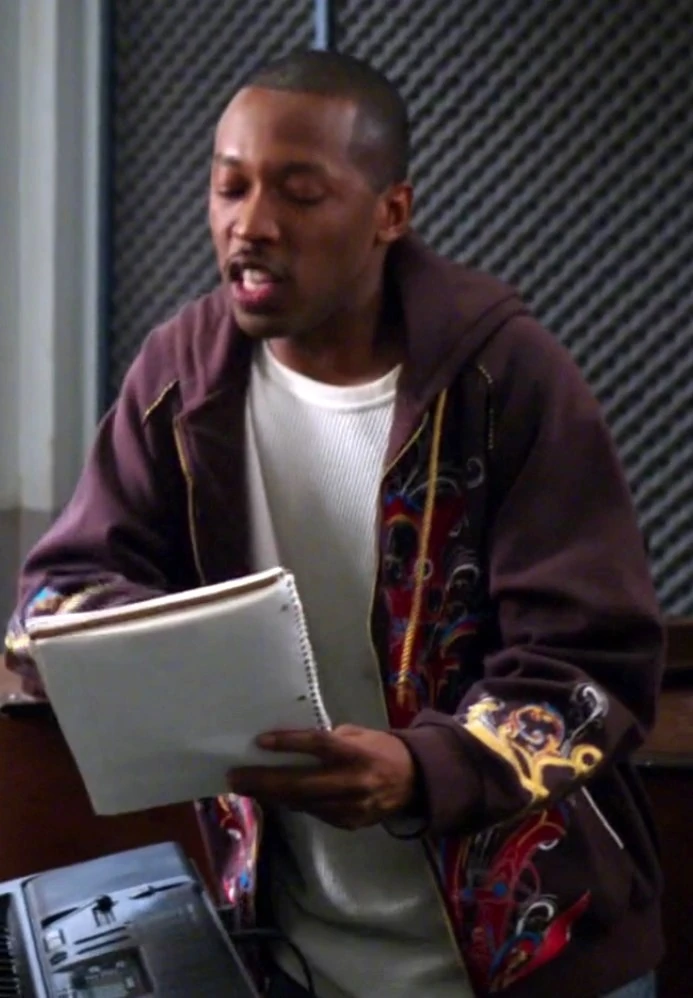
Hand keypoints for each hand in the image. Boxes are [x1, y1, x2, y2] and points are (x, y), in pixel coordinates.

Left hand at [228, 725, 416, 829]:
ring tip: (246, 786)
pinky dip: (292, 804)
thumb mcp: (358, 734)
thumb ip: (329, 739)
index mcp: (356, 753)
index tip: (259, 741)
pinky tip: (273, 797)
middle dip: (263, 781)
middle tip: (235, 777)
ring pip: (301, 803)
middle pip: (299, 784)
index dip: (288, 744)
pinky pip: (313, 813)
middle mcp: (351, 783)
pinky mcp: (347, 823)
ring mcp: (349, 808)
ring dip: (271, 796)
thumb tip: (293, 743)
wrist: (414, 783)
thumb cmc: (381, 749)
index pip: (317, 746)